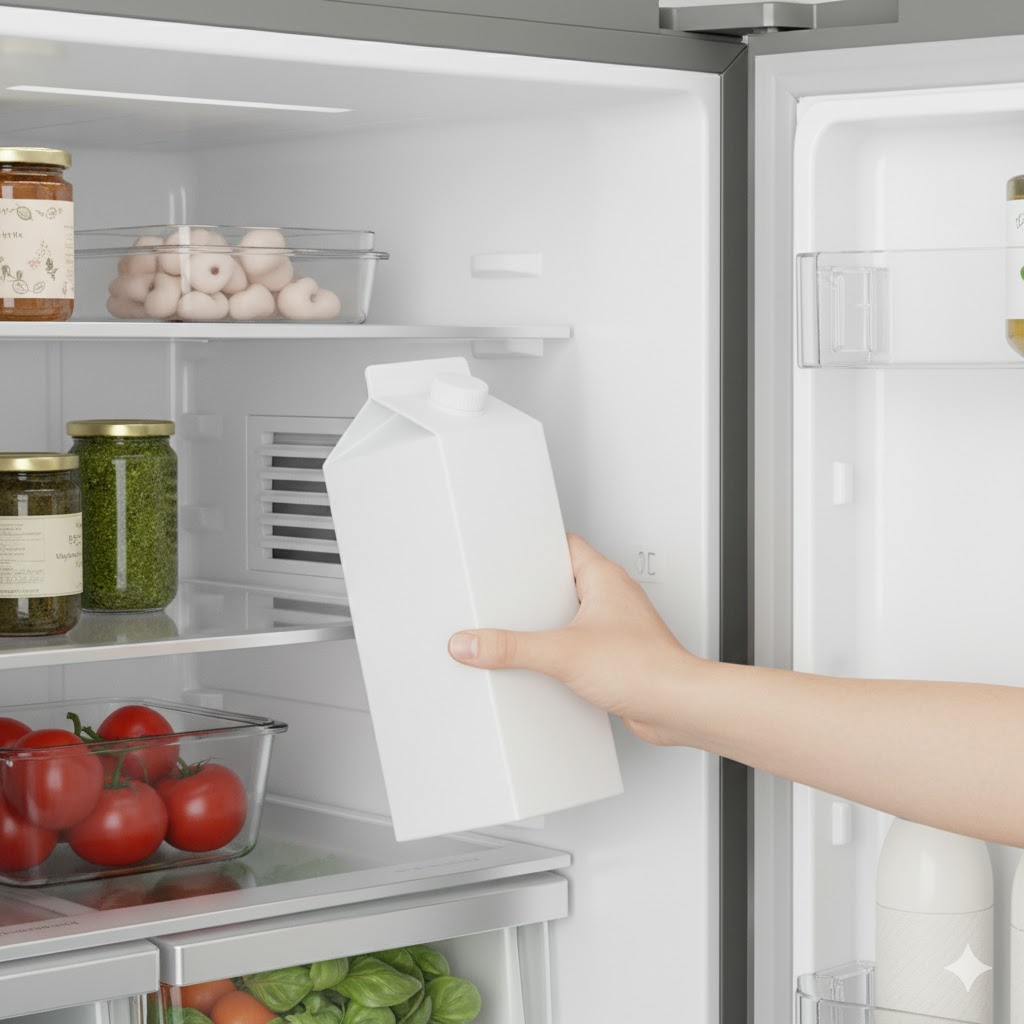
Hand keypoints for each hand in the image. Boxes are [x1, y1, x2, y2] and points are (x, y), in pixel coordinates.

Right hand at [447, 534, 701, 744]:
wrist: (677, 707)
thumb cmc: (647, 668)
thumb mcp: (561, 654)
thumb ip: (511, 648)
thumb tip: (473, 643)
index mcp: (604, 577)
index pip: (564, 544)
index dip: (535, 547)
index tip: (510, 553)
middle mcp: (614, 598)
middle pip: (563, 582)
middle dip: (535, 595)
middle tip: (511, 602)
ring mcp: (618, 627)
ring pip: (573, 616)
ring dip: (551, 628)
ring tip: (527, 638)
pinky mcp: (618, 656)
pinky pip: (582, 646)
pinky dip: (564, 655)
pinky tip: (551, 670)